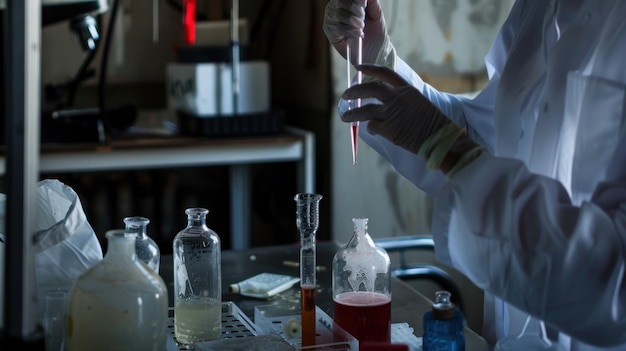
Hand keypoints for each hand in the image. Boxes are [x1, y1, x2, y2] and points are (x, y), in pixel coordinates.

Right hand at [323, 0, 394, 66]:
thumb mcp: (376, 14)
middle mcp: (335, 7)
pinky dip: (348, 31)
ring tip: (361, 29)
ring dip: (352, 22)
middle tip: (363, 19)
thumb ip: (372, 2)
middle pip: (340, 1)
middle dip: (354, 9)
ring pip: (338, 15)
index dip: (355, 0)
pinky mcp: (329, 32)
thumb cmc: (374, 33)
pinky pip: (336, 28)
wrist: (374, 52)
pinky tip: (356, 35)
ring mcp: (331, 19)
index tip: (364, 5)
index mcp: (346, 0)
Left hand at [341, 64, 481, 174]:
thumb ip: (401, 101)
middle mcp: (398, 98)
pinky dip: (370, 128)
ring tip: (344, 117)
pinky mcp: (388, 128)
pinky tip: (372, 131)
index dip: (370, 69)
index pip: (385, 73)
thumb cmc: (431, 124)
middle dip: (355, 91)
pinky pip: (372, 126)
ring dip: (352, 113)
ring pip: (365, 110)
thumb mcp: (418, 104)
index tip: (358, 67)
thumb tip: (383, 105)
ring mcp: (392, 113)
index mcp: (407, 90)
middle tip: (345, 96)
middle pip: (370, 89)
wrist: (440, 138)